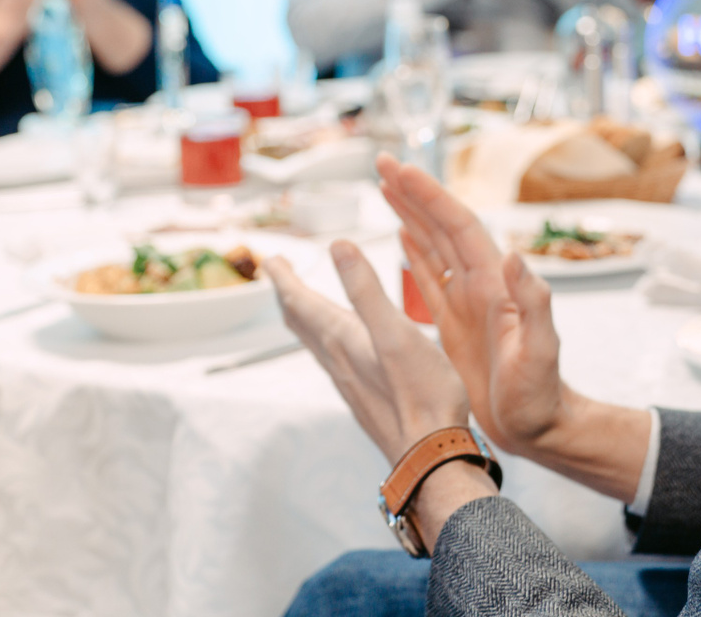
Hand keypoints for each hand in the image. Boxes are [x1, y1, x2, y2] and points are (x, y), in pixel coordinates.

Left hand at [260, 240, 474, 460]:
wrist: (430, 454)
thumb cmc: (421, 394)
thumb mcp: (396, 331)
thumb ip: (366, 289)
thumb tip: (339, 246)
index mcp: (343, 338)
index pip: (301, 302)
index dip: (283, 278)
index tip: (270, 259)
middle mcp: (338, 360)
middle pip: (301, 322)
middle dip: (288, 294)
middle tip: (278, 274)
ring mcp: (348, 381)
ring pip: (314, 342)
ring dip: (303, 317)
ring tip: (300, 304)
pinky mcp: (363, 396)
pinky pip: (332, 360)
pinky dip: (324, 340)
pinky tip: (339, 347)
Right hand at [375, 154, 650, 502]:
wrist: (541, 426)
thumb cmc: (541, 393)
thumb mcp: (540, 349)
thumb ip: (532, 303)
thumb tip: (514, 257)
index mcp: (494, 284)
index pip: (459, 228)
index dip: (431, 197)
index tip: (403, 171)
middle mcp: (480, 284)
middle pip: (442, 226)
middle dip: (414, 193)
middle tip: (382, 162)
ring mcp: (467, 301)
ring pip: (433, 245)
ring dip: (411, 214)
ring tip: (385, 186)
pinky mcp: (456, 322)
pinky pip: (431, 278)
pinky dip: (415, 252)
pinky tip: (401, 235)